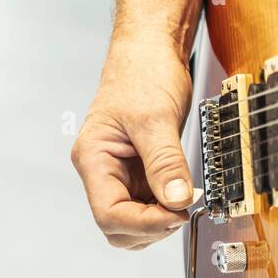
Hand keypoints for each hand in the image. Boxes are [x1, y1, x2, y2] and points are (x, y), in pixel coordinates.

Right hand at [71, 37, 198, 248]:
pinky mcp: (140, 170)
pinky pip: (148, 203)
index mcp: (93, 158)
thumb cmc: (143, 74)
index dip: (145, 223)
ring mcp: (121, 172)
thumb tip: (176, 200)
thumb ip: (165, 162)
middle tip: (183, 210)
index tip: (178, 214)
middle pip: (117, 226)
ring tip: (183, 199)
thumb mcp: (156, 118)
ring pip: (132, 220)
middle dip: (150, 227)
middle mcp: (102, 170)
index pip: (109, 213)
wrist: (151, 51)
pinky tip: (182, 192)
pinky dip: (165, 206)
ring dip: (158, 221)